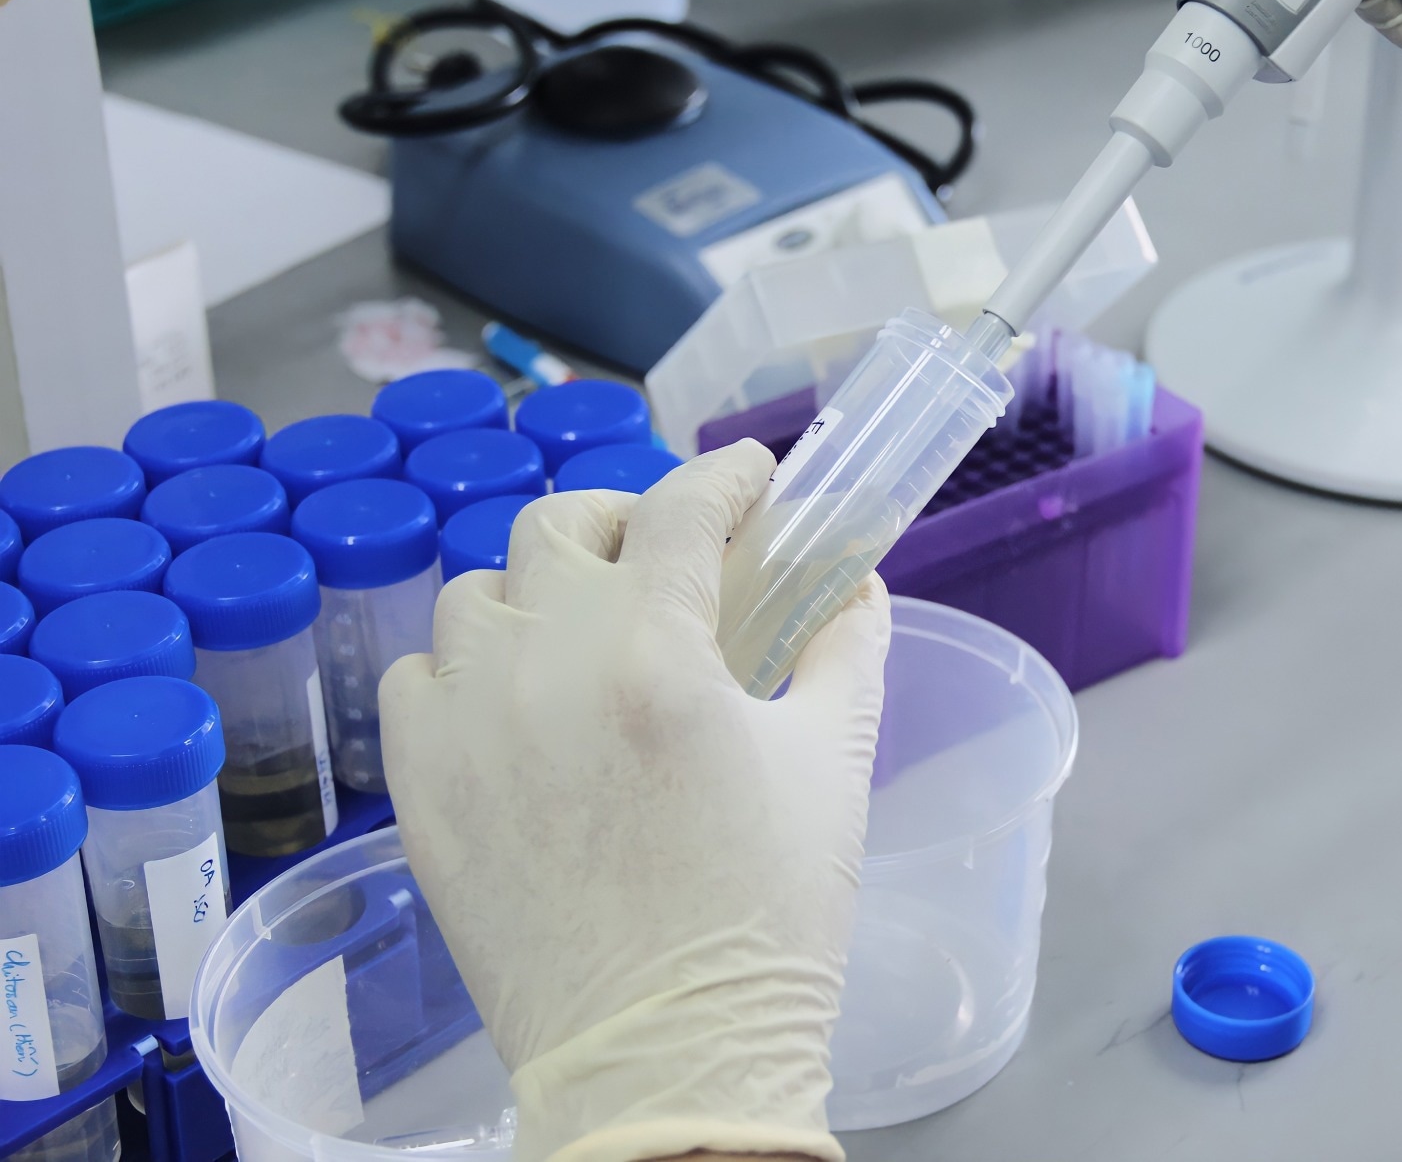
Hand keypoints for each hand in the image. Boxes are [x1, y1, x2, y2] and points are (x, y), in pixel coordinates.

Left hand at [380, 441, 892, 1161]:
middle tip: (665, 554)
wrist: (666, 1057)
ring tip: (581, 631)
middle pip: (560, 524)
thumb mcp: (834, 765)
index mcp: (657, 654)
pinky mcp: (418, 787)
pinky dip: (464, 668)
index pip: (685, 507)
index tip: (753, 479)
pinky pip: (415, 676)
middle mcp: (543, 667)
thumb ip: (848, 648)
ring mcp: (466, 724)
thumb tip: (855, 584)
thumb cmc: (767, 919)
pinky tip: (513, 701)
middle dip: (624, 519)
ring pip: (475, 592)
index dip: (728, 475)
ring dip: (536, 590)